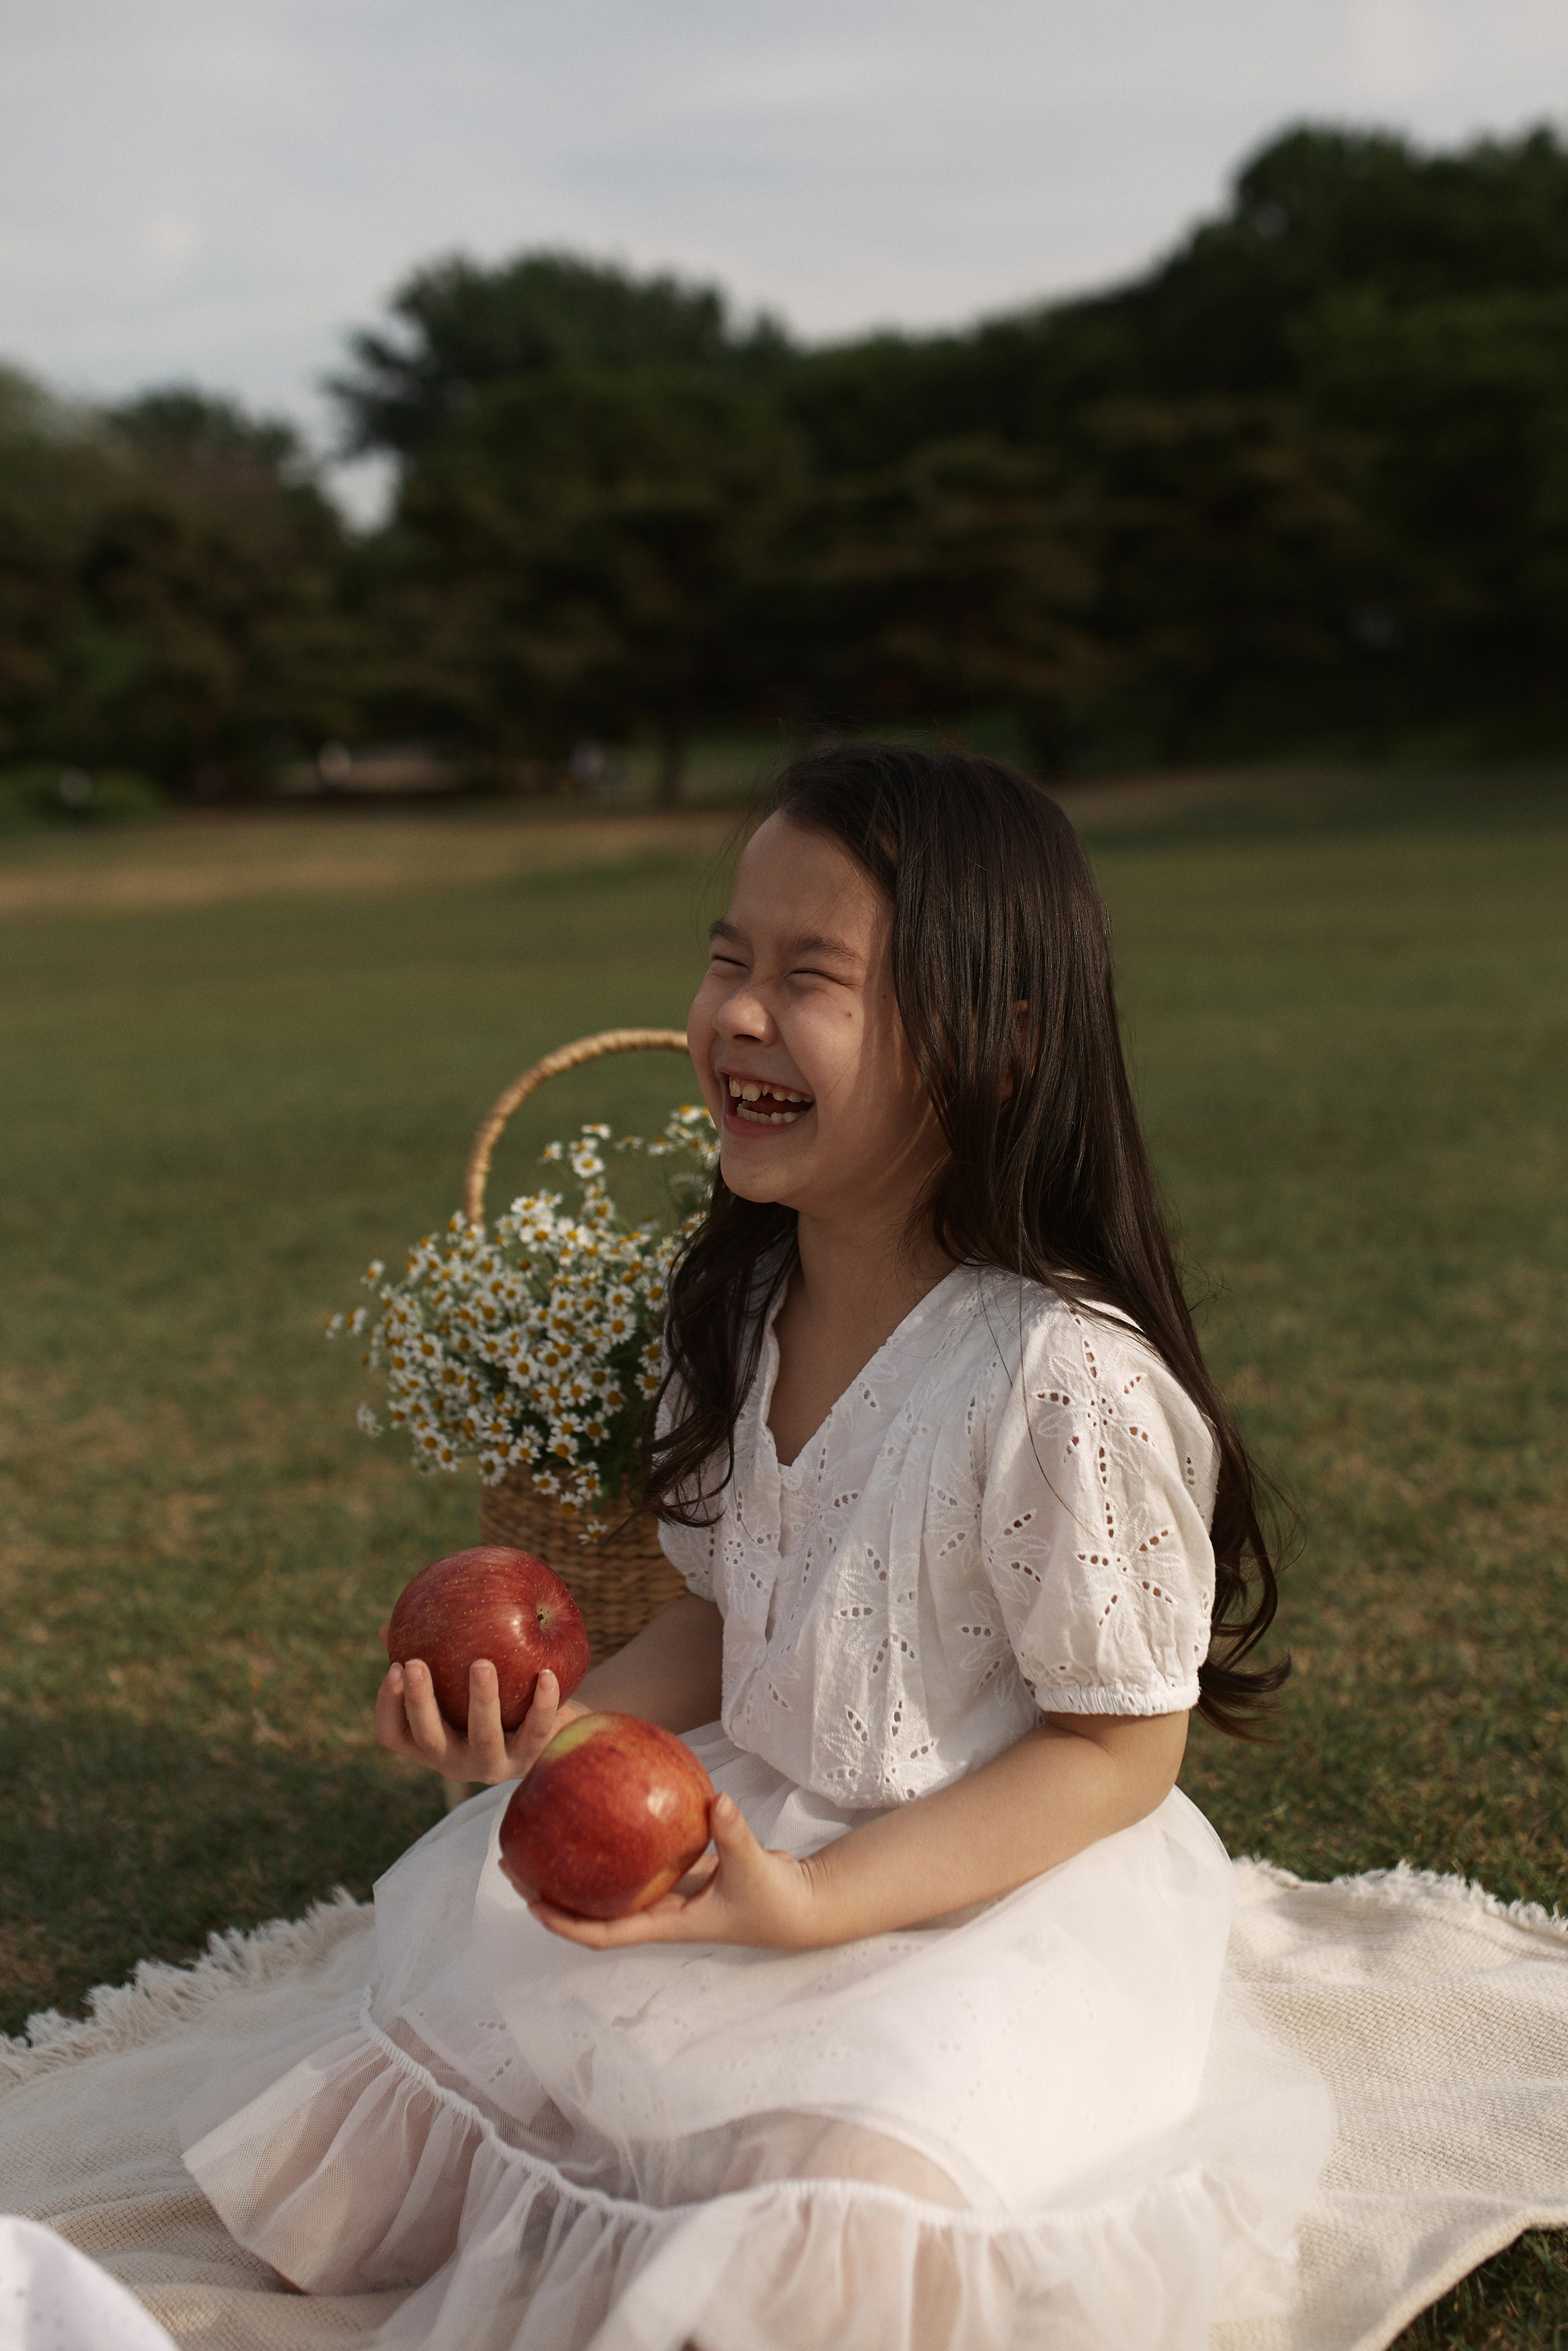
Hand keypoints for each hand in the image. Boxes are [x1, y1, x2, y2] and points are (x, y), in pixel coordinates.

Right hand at [375, 1623, 586, 1784]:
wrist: (546, 1733)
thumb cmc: (491, 1697)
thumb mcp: (456, 1682)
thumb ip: (429, 1656)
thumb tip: (388, 1624)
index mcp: (430, 1743)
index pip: (393, 1734)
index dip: (389, 1704)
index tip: (395, 1665)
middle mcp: (455, 1761)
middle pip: (430, 1738)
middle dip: (419, 1701)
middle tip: (415, 1664)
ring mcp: (492, 1764)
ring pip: (484, 1738)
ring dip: (482, 1700)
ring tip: (481, 1664)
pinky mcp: (530, 1760)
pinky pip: (537, 1732)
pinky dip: (542, 1704)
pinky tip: (546, 1673)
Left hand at [511, 1792, 826, 1950]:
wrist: (801, 1905)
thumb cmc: (775, 1900)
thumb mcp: (754, 1869)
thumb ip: (734, 1837)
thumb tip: (717, 1801)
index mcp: (667, 1924)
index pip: (603, 1933)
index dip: (564, 1922)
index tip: (528, 1901)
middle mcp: (659, 1912)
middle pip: (590, 1909)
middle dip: (548, 1890)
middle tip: (510, 1860)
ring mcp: (668, 1894)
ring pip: (610, 1884)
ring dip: (575, 1867)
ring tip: (540, 1834)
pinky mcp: (682, 1872)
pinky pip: (640, 1858)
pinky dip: (618, 1841)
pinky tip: (603, 1809)